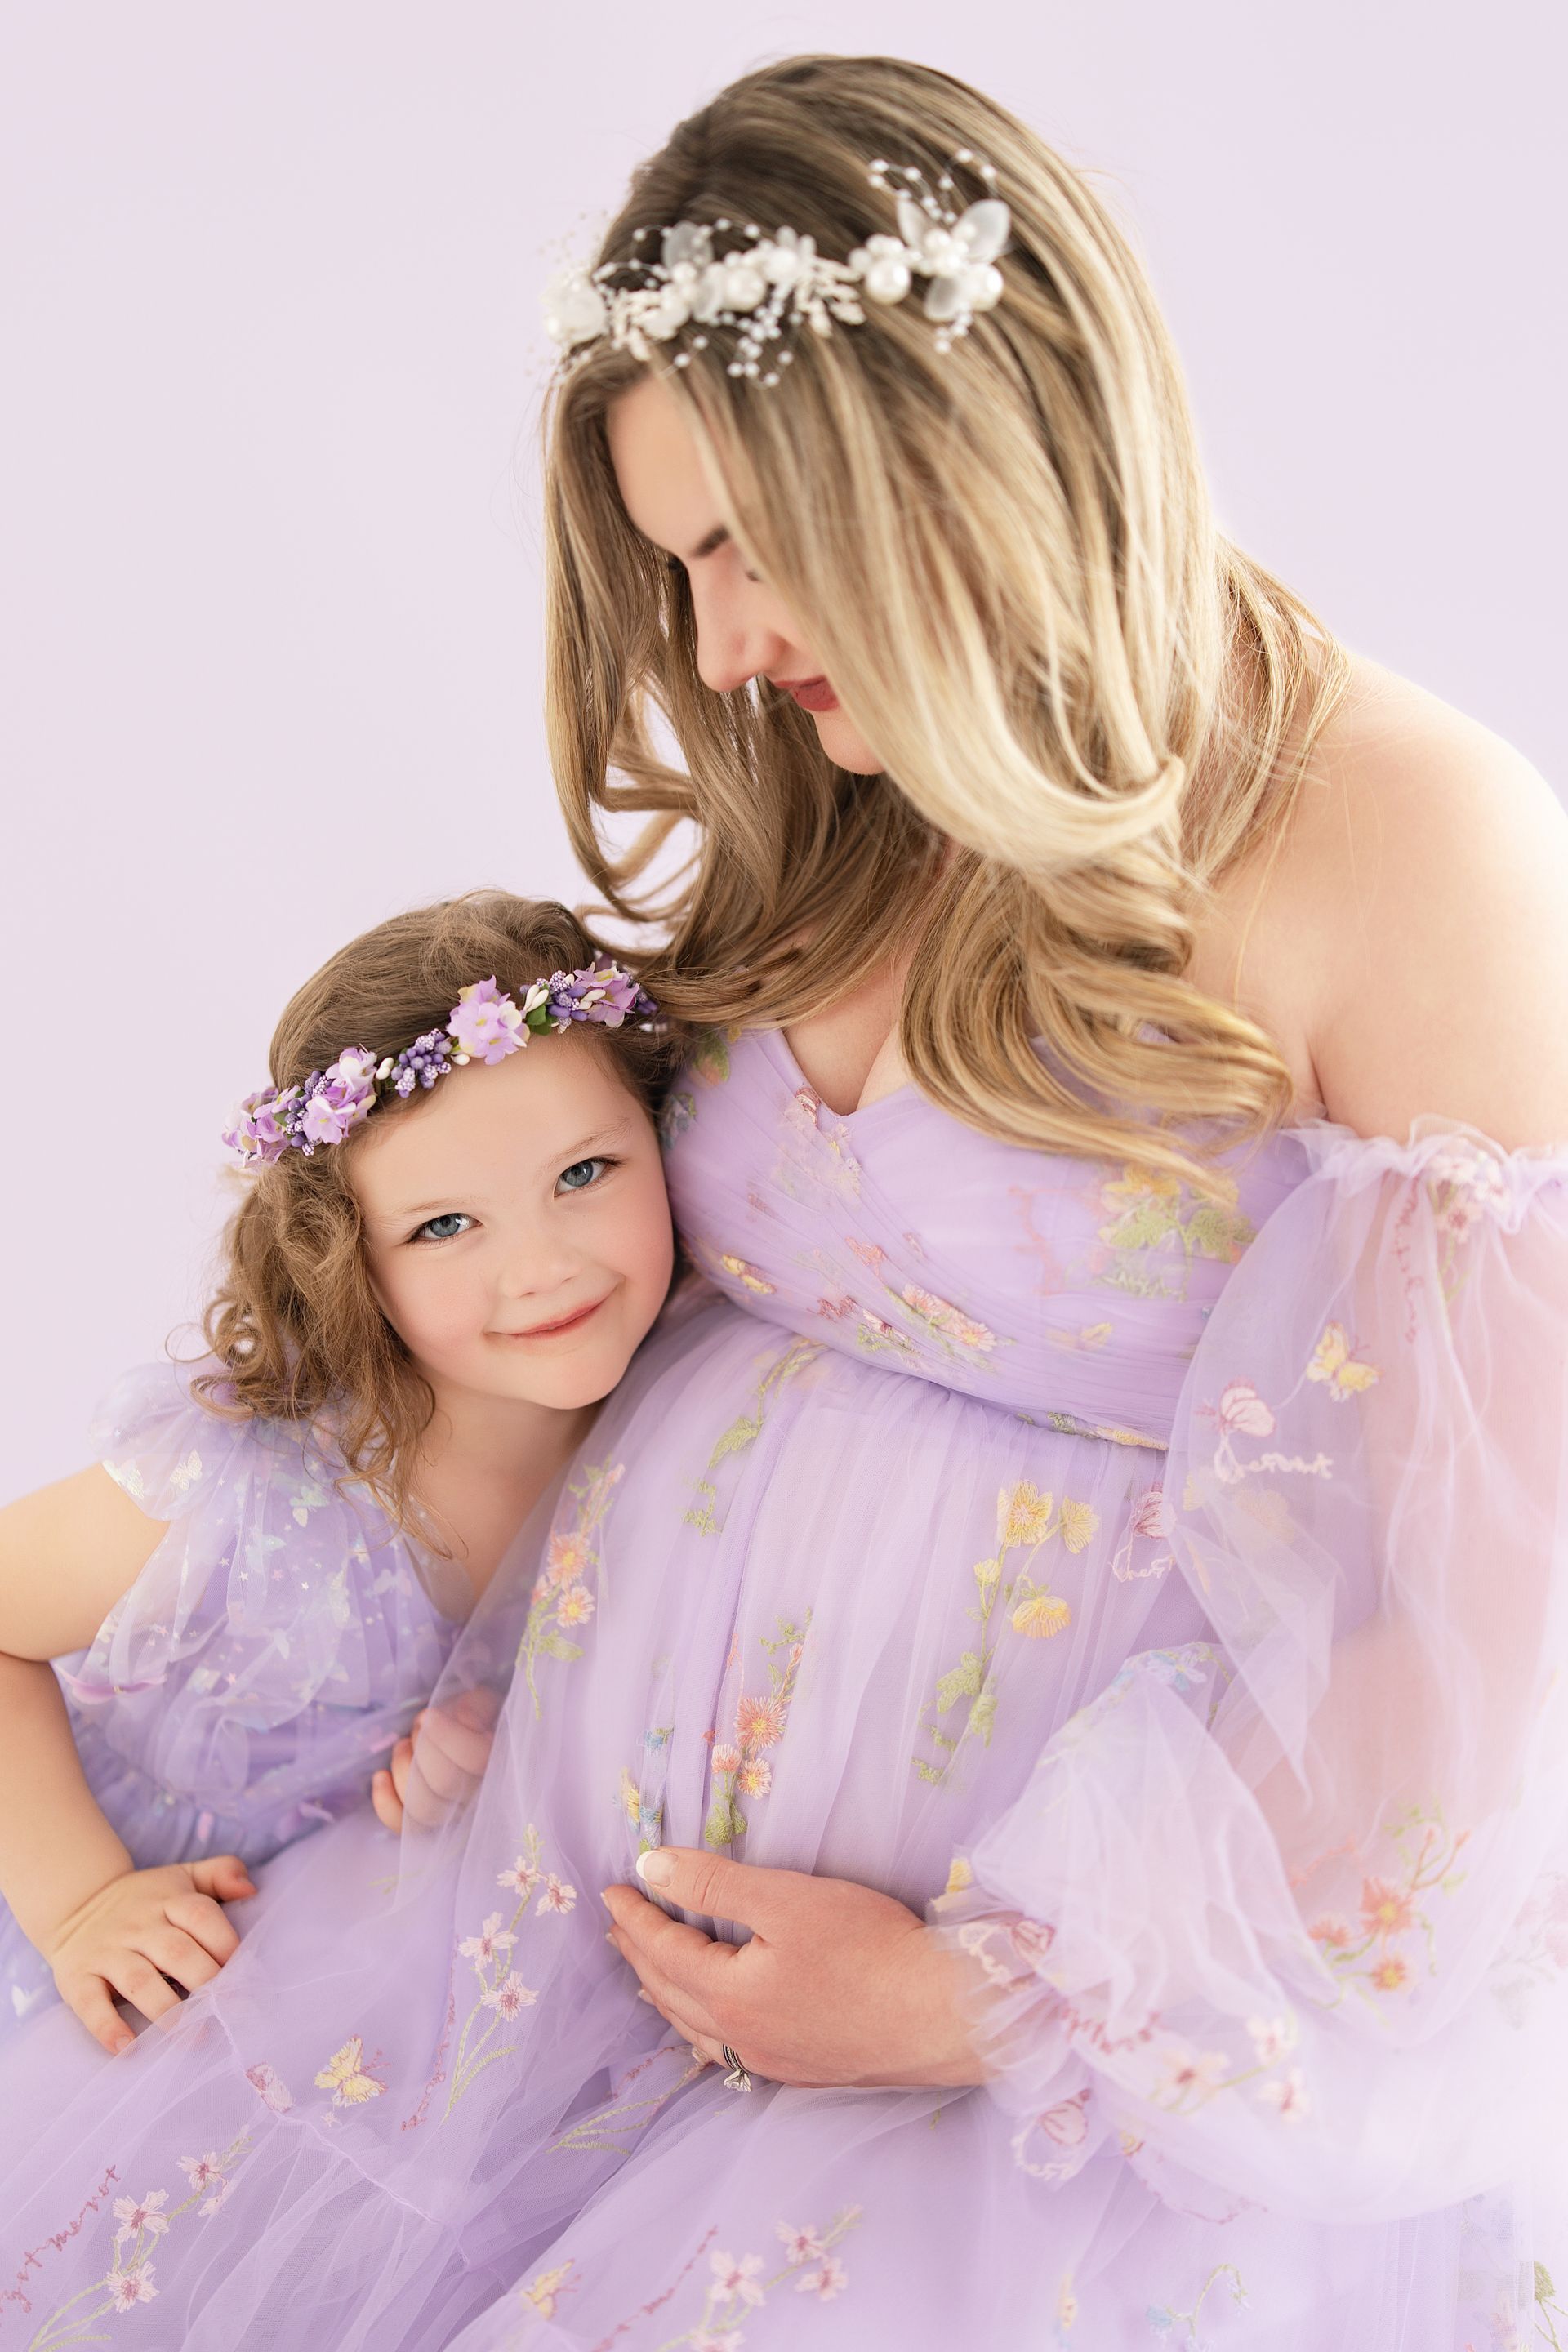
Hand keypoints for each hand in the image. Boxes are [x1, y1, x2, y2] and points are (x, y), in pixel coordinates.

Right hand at [40, 1856, 256, 2053]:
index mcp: (167, 1901)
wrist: (76, 1903)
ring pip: (138, 1981)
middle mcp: (138, 1926)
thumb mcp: (181, 1877)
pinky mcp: (78, 1978)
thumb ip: (220, 1873)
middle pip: (175, 1951)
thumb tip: (250, 1888)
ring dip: (166, 2011)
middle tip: (228, 2009)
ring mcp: (107, 1952)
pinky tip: (127, 2047)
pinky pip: (91, 2003)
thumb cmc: (145, 1900)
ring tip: (192, 2037)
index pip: (200, 1915)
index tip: (242, 1970)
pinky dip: (106, 2026)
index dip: (224, 1941)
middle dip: (205, 1980)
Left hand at [371, 1689, 497, 1833]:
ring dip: (404, 1770)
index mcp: (499, 1762)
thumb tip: (464, 1717)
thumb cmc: (474, 1719)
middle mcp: (478, 1797)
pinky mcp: (425, 1824)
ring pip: (422, 1808)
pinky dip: (385, 1803)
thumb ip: (479, 1705)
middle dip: (424, 1749)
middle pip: (445, 1783)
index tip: (431, 1714)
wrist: (464, 1739)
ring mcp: (451, 1817)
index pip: (476, 1759)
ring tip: (404, 1744)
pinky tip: (381, 1776)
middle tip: (419, 1725)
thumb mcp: (484, 1702)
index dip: (448, 1737)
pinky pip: (402, 1825)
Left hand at [601, 1847, 985, 2090]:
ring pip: (698, 2029)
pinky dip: (703, 2027)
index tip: (611, 1888)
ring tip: (647, 1978)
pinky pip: (729, 2049)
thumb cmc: (870, 1948)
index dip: (634, 1917)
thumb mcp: (787, 1899)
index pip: (664, 1950)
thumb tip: (649, 1868)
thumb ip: (714, 1883)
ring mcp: (774, 2061)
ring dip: (665, 1996)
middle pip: (671, 1993)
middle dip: (639, 1956)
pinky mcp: (806, 2070)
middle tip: (617, 1928)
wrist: (944, 2014)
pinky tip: (715, 2026)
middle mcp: (742, 2038)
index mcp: (729, 1995)